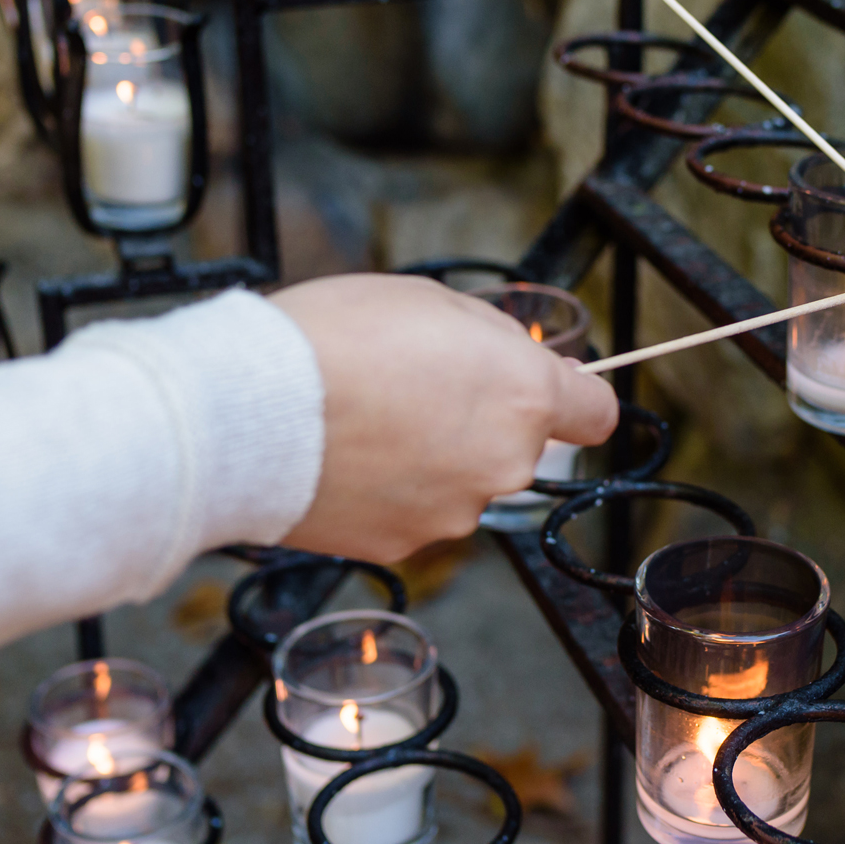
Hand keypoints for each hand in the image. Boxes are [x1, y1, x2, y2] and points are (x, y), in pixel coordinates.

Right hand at [269, 275, 617, 561]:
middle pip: (516, 445)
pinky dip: (389, 491)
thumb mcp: (428, 299)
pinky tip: (346, 457)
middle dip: (479, 421)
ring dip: (432, 458)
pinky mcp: (403, 544)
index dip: (575, 398)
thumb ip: (489, 338)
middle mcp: (503, 463)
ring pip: (462, 481)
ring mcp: (454, 511)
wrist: (248, 413)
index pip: (597, 413)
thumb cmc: (333, 340)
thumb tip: (512, 359)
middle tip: (414, 388)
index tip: (556, 394)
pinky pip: (412, 511)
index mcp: (524, 395)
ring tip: (366, 421)